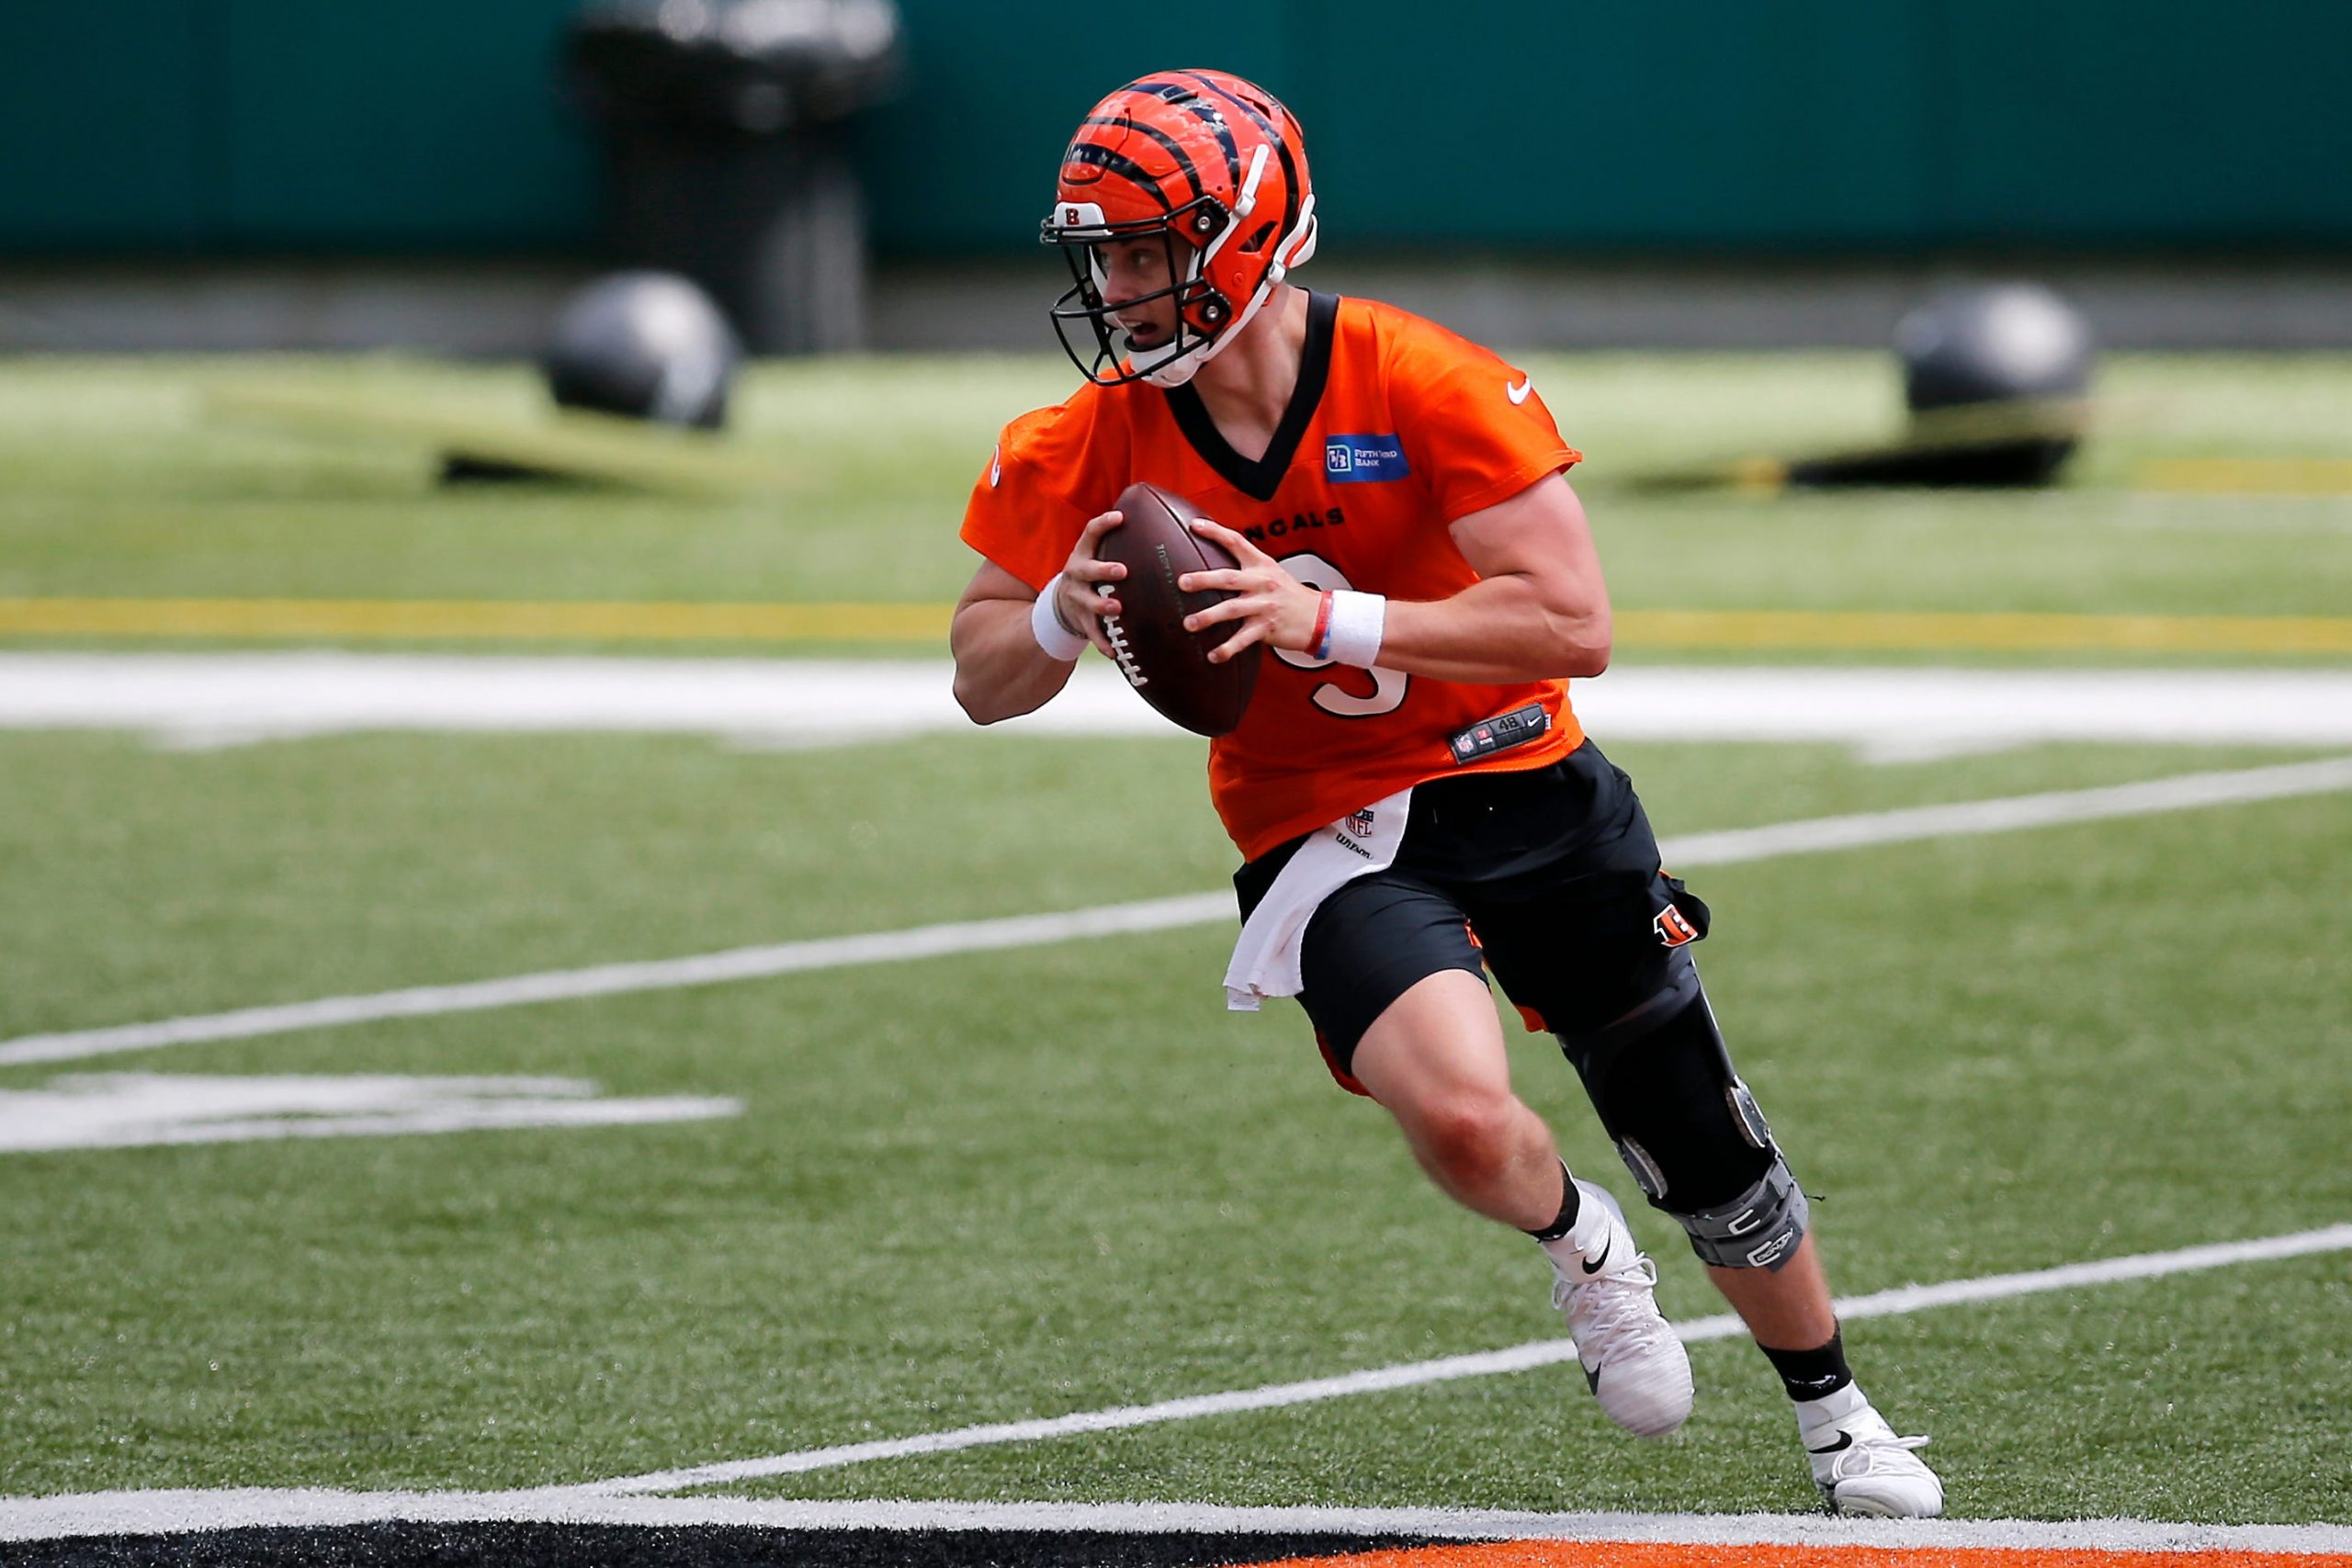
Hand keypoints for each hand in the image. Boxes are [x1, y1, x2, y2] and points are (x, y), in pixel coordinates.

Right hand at [1056, 509, 1126, 655]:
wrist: (1063, 601)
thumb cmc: (1094, 572)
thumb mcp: (1097, 554)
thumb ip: (1122, 543)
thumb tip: (1165, 524)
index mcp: (1083, 553)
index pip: (1090, 533)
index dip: (1103, 524)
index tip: (1120, 517)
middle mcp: (1077, 573)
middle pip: (1086, 569)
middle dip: (1103, 570)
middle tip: (1122, 571)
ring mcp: (1077, 597)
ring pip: (1087, 602)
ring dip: (1102, 605)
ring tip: (1117, 608)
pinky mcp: (1080, 620)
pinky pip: (1091, 632)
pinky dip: (1102, 642)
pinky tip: (1115, 651)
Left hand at [1176, 518, 1322, 663]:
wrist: (1319, 617)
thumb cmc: (1290, 595)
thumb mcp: (1272, 573)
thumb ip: (1247, 567)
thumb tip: (1216, 564)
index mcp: (1261, 565)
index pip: (1237, 542)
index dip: (1215, 532)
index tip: (1195, 526)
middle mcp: (1262, 583)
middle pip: (1228, 578)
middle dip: (1203, 580)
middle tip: (1183, 582)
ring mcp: (1264, 606)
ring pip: (1232, 610)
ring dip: (1208, 617)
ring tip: (1189, 623)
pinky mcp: (1267, 628)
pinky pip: (1243, 639)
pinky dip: (1227, 649)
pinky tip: (1213, 655)